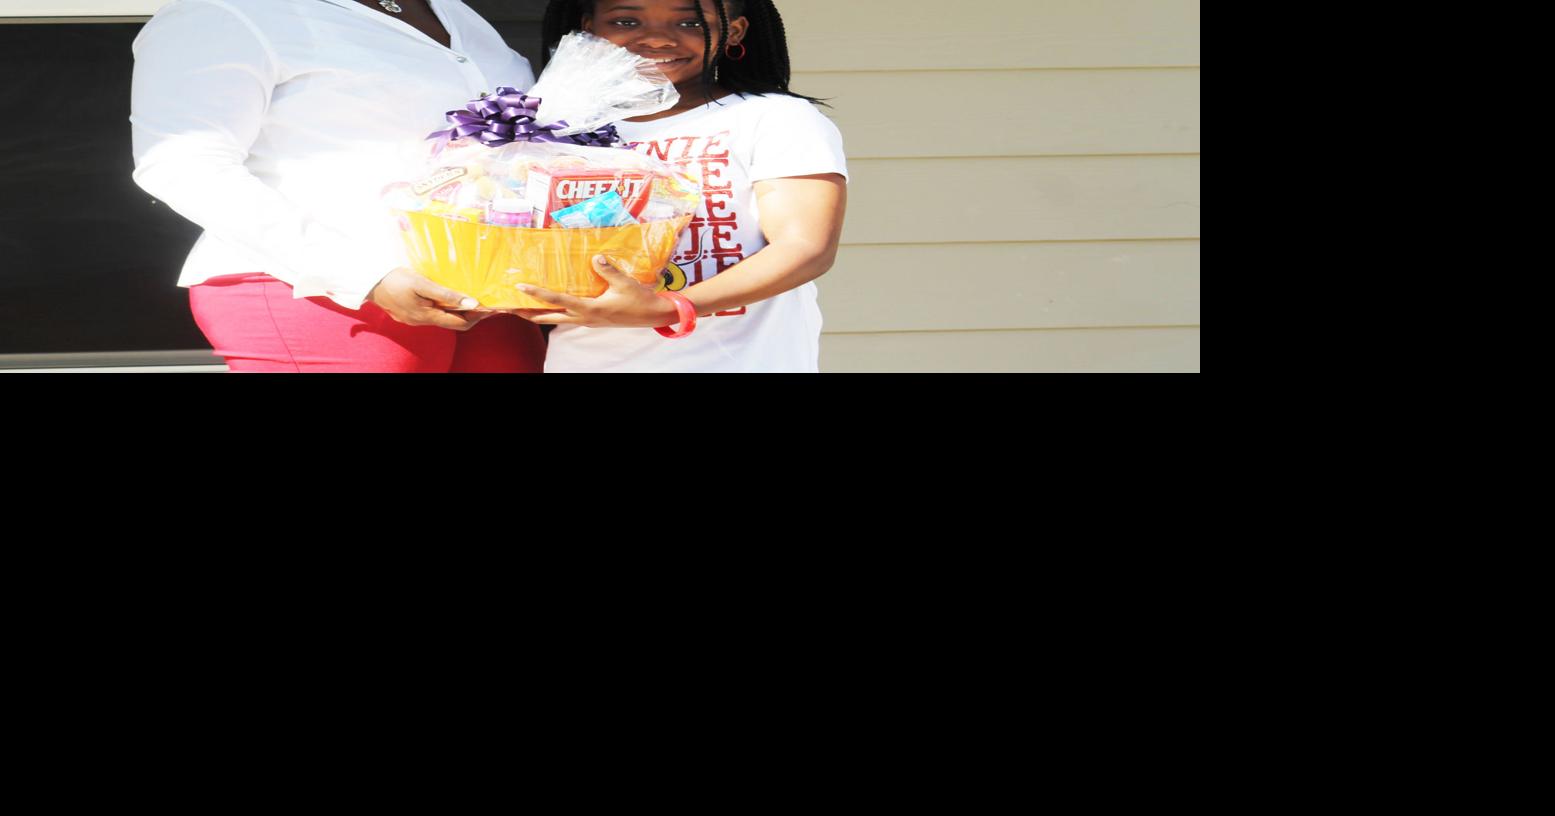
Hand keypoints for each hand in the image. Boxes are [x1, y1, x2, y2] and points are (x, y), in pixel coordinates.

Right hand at [369, 268, 491, 330]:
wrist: (368, 282)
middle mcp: (422, 322)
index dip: (478, 316)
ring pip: (443, 318)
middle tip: (485, 302)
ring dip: (457, 310)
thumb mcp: (422, 284)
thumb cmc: (395, 279)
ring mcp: (414, 319)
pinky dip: (445, 308)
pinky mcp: (409, 314)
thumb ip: (447, 294)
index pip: (461, 323)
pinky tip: (449, 298)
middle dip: (471, 314)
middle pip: (453, 323)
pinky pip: (432, 314)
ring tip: (470, 297)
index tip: (491, 307)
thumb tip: (471, 302)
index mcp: (427, 317)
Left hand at [511, 255, 679, 328]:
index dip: (538, 294)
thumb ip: (609, 270)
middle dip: (526, 313)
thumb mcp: (625, 283)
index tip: (520, 287)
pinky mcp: (591, 319)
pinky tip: (547, 305)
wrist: (653, 315)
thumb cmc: (639, 300)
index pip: (558, 300)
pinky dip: (552, 312)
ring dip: (537, 314)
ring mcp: (586, 321)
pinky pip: (566, 316)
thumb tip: (595, 258)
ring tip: (519, 308)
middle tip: (507, 306)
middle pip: (548, 317)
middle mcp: (584, 318)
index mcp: (590, 309)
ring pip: (555, 319)